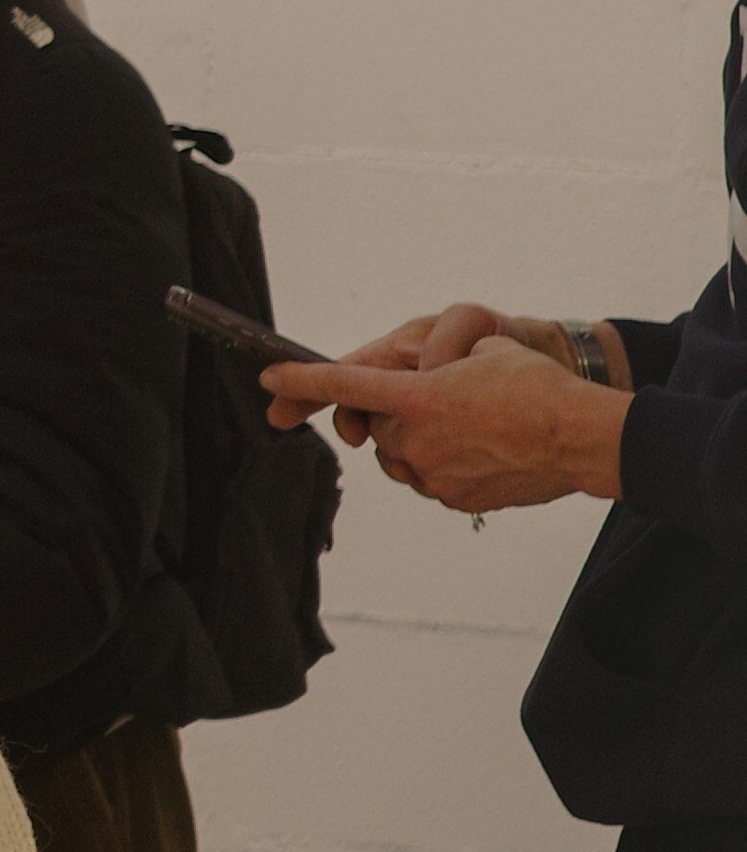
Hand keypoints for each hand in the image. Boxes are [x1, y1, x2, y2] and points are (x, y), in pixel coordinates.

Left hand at [273, 331, 625, 517]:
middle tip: (440, 401)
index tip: (270, 381)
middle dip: (397, 413)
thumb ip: (443, 366)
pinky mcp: (455, 499)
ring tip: (469, 425)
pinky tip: (481, 450)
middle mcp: (417, 439)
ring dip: (419, 440)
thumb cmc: (537, 387)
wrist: (581, 438)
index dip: (302, 383)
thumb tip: (434, 381)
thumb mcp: (485, 351)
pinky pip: (430, 479)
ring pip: (402, 455)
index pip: (345, 386)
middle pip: (379, 425)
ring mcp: (434, 475)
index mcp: (418, 397)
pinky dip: (443, 465)